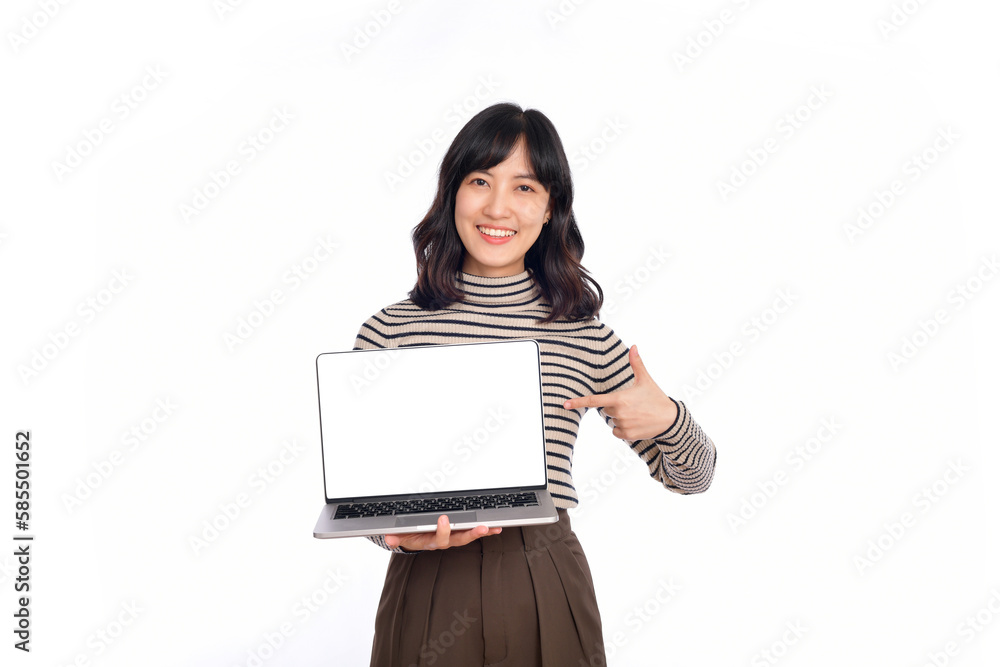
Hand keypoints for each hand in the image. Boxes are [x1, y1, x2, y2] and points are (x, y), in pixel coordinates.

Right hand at [384, 514, 501, 551]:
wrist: (414, 541)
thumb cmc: (410, 536)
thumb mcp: (401, 537)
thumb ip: (396, 537)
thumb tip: (389, 538)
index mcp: (431, 541)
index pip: (438, 538)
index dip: (442, 530)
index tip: (444, 519)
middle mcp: (444, 541)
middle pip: (459, 539)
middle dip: (470, 533)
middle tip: (481, 527)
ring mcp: (453, 538)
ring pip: (468, 536)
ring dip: (481, 532)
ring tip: (493, 527)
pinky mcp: (459, 534)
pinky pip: (472, 533)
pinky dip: (484, 531)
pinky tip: (495, 528)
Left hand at [562, 344, 677, 440]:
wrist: (670, 419)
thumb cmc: (656, 397)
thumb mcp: (645, 380)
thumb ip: (636, 363)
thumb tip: (633, 346)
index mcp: (620, 398)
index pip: (595, 400)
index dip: (579, 402)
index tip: (565, 404)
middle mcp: (619, 413)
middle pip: (607, 409)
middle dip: (616, 406)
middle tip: (632, 404)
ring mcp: (623, 425)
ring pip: (612, 421)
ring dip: (620, 418)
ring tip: (637, 414)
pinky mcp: (628, 435)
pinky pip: (616, 432)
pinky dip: (623, 429)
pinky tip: (636, 424)